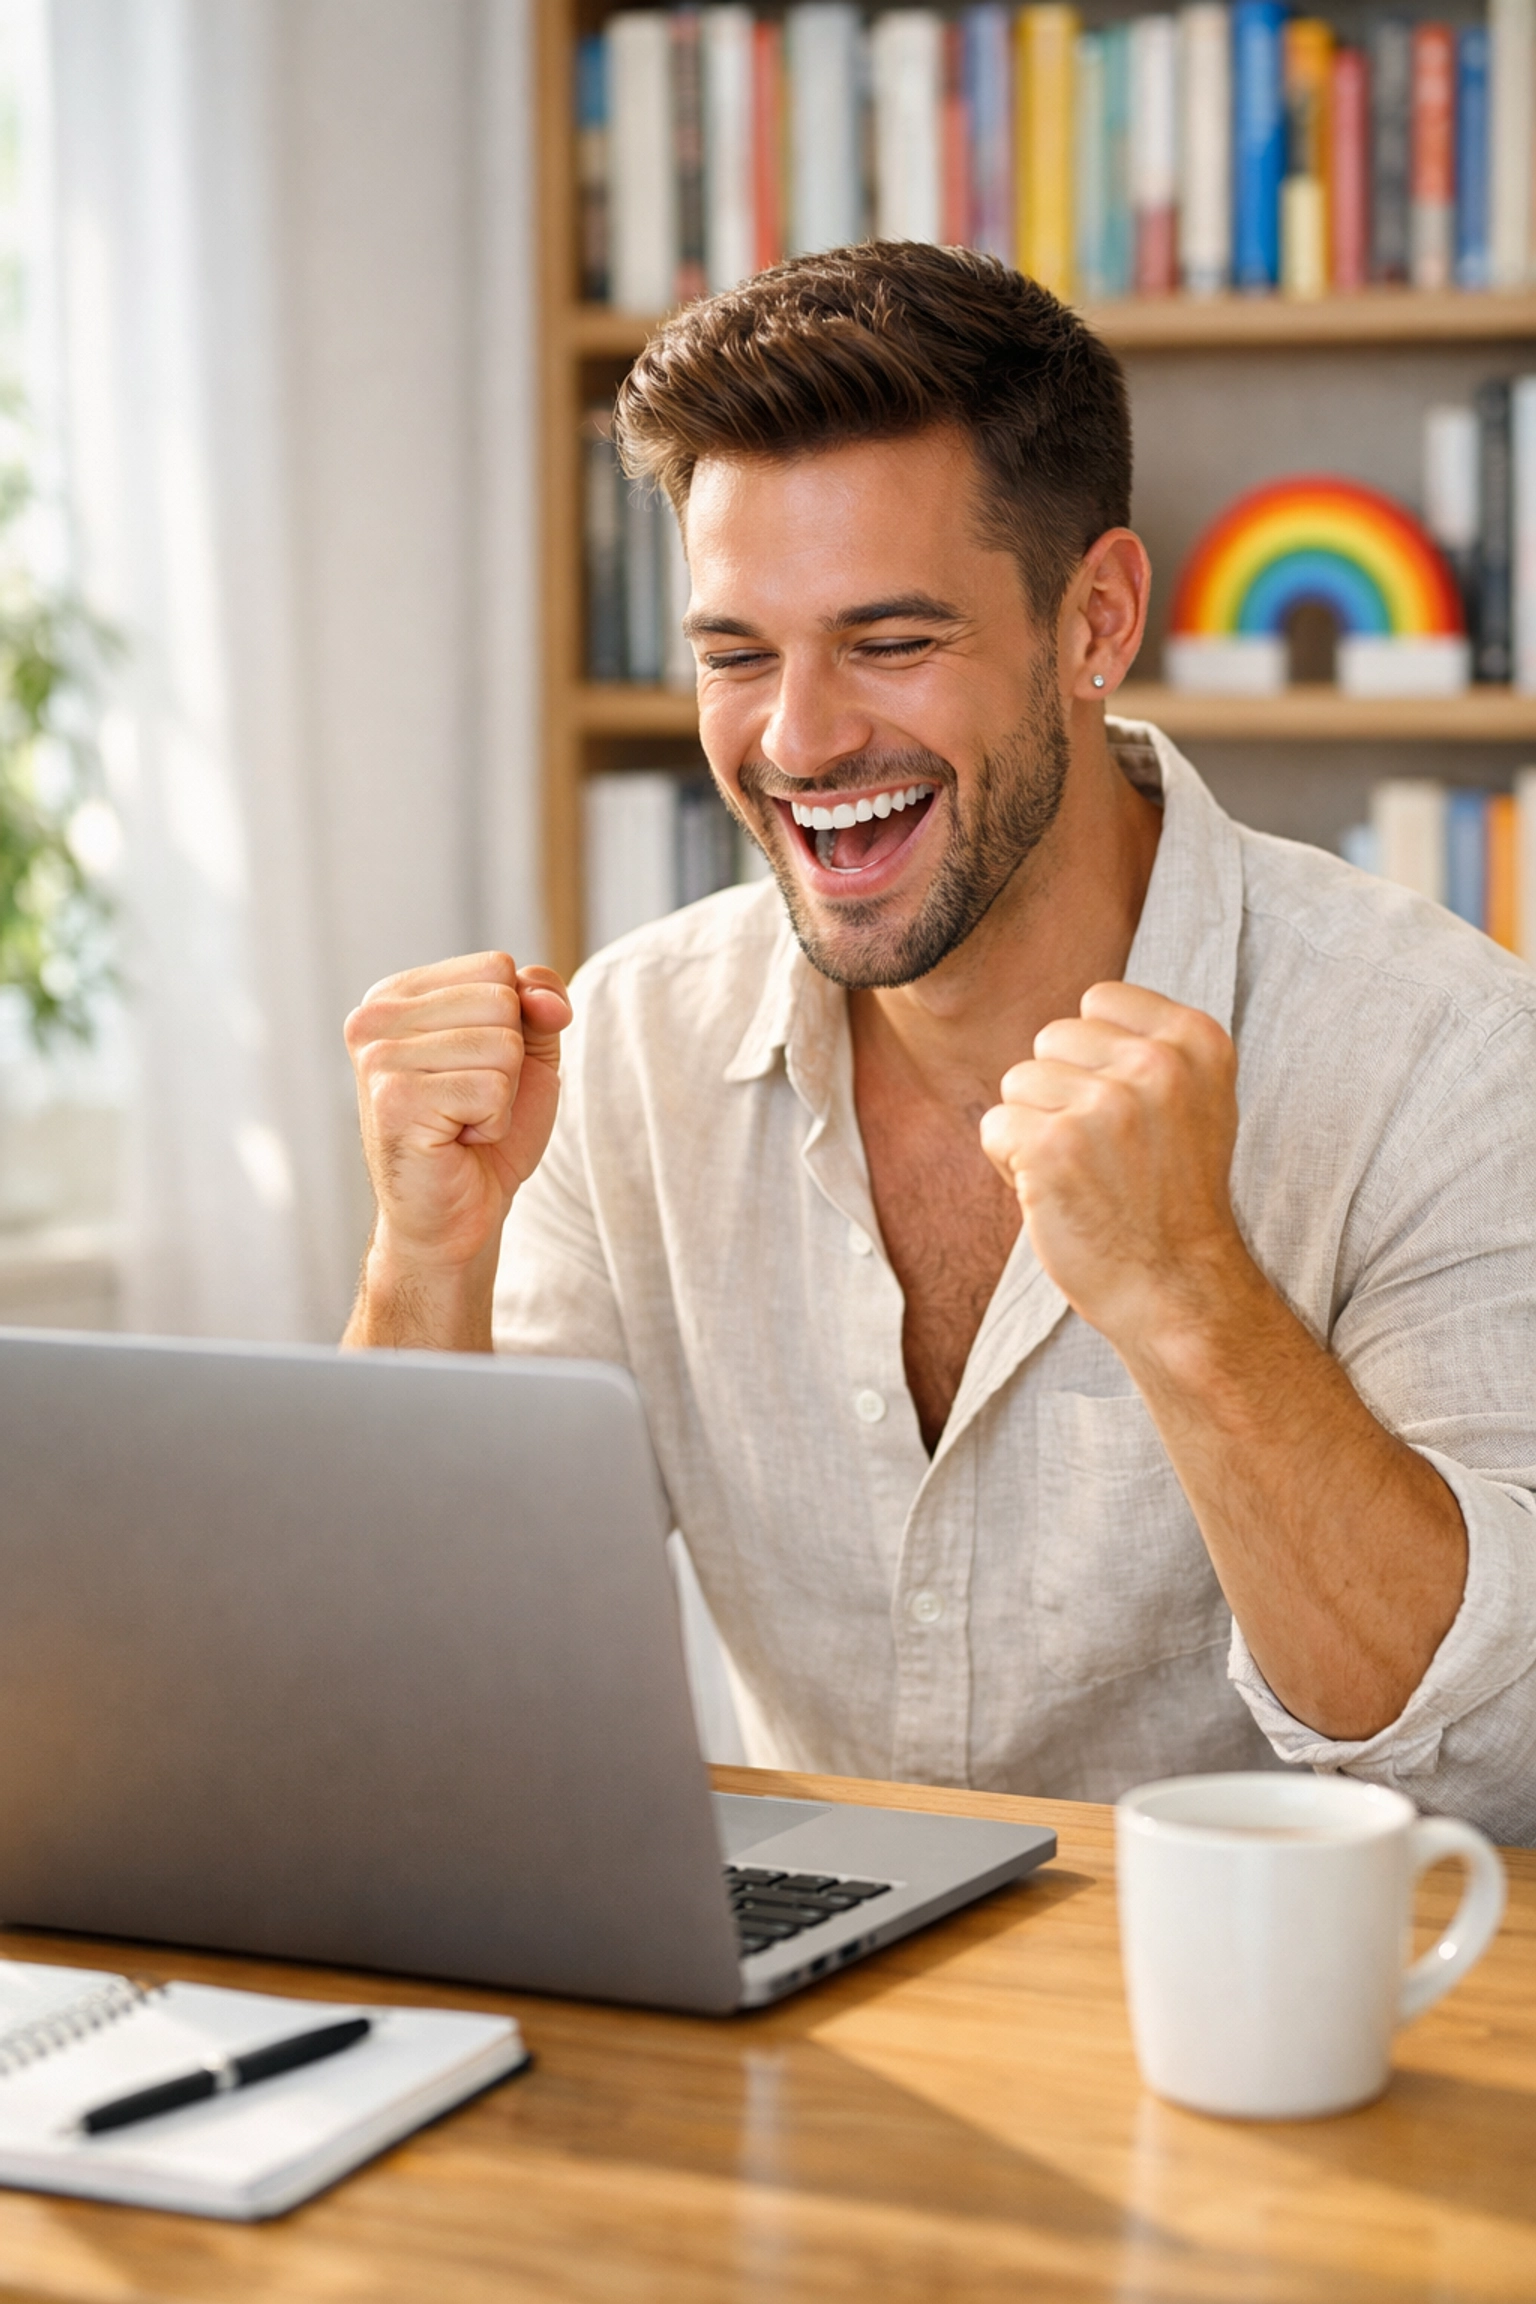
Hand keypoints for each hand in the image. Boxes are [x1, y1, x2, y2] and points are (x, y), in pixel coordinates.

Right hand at [345, 952, 571, 1287]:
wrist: (458, 1215)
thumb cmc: (484, 1132)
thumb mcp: (526, 1054)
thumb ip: (539, 1003)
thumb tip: (545, 997)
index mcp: (396, 995)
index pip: (496, 967)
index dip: (513, 1024)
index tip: (475, 1069)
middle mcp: (373, 1018)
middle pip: (501, 1000)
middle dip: (510, 1062)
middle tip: (469, 1103)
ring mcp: (378, 1058)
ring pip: (502, 1045)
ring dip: (501, 1097)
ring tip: (462, 1122)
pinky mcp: (394, 1099)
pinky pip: (493, 1088)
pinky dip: (493, 1123)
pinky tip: (456, 1141)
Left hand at [978, 982, 1244, 1356]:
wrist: (1177, 1287)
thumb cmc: (1172, 1196)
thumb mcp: (1195, 1100)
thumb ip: (1150, 1045)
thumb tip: (1080, 1011)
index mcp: (1197, 1040)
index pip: (1098, 1000)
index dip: (1094, 1058)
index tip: (1128, 1115)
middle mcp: (1157, 1064)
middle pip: (1051, 1038)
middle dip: (1060, 1092)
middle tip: (1102, 1153)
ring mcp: (1106, 1104)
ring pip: (1018, 1081)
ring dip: (1033, 1129)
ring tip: (1081, 1175)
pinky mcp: (1055, 1145)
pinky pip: (995, 1126)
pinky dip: (1009, 1163)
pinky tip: (1055, 1194)